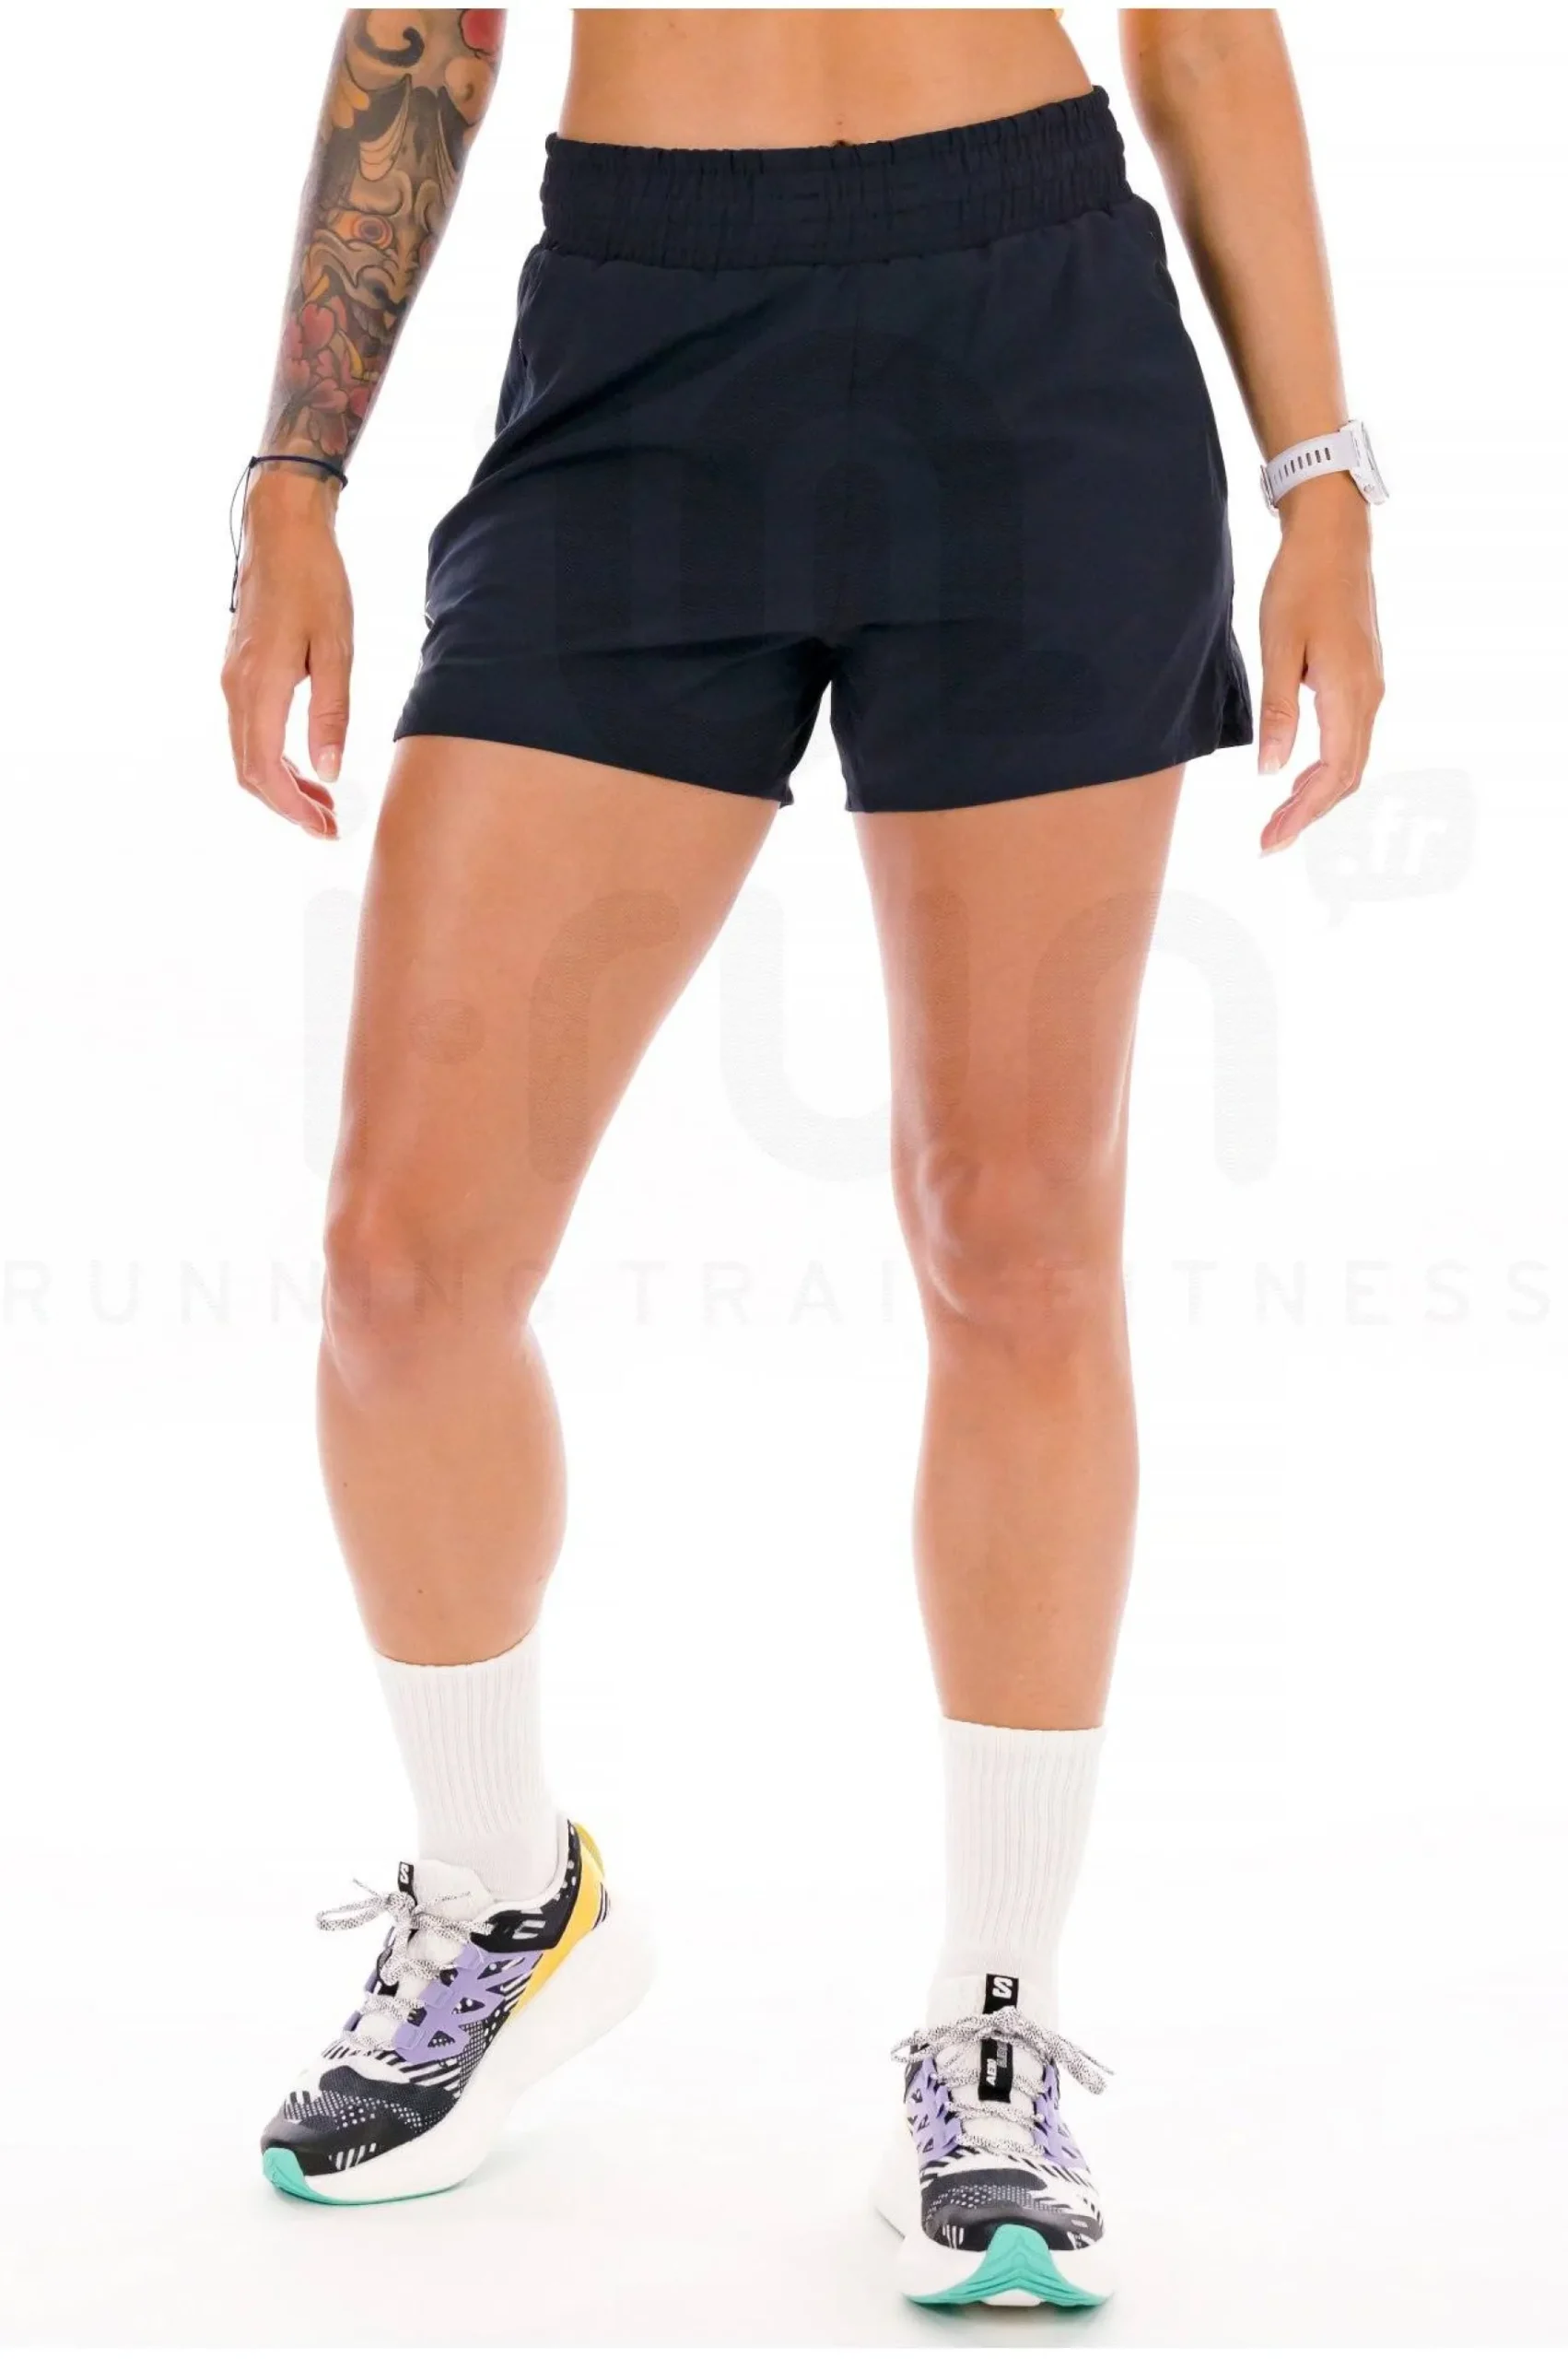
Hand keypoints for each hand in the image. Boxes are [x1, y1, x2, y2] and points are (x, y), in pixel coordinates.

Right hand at [221, 468, 350, 837]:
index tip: (324, 828)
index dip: (292, 808)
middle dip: (288, 806)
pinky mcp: (239, 670)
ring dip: (282, 784)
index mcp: (259, 686)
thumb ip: (330, 714)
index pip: (264, 770)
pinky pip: (250, 730)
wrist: (282, 530)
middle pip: (250, 770)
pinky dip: (275, 757)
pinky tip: (306, 763)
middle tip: (330, 826)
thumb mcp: (335, 650)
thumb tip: (329, 772)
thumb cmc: (314, 582)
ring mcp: (233, 679)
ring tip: (324, 802)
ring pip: (248, 753)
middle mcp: (236, 688)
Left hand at [1256, 472, 1383, 853]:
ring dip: (1317, 793)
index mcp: (1348, 693)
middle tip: (1269, 840)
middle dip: (1309, 814)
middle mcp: (1369, 696)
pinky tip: (1299, 774)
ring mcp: (1370, 687)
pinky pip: (1351, 738)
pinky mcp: (1363, 678)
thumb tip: (1270, 772)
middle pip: (1346, 777)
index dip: (1302, 814)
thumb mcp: (1278, 648)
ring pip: (1351, 760)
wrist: (1334, 537)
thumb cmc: (1301, 585)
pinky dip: (1327, 767)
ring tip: (1279, 816)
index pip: (1332, 775)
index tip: (1271, 840)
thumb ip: (1279, 712)